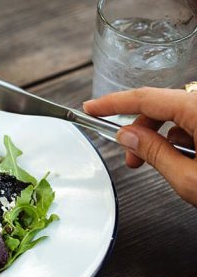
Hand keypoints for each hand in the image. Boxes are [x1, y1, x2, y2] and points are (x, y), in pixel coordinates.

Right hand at [84, 87, 196, 204]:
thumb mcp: (189, 178)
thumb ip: (155, 153)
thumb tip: (128, 136)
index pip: (146, 98)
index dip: (113, 103)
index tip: (91, 108)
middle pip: (161, 105)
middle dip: (139, 130)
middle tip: (131, 158)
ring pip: (178, 114)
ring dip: (162, 138)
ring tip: (164, 165)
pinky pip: (195, 121)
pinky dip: (183, 138)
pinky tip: (186, 160)